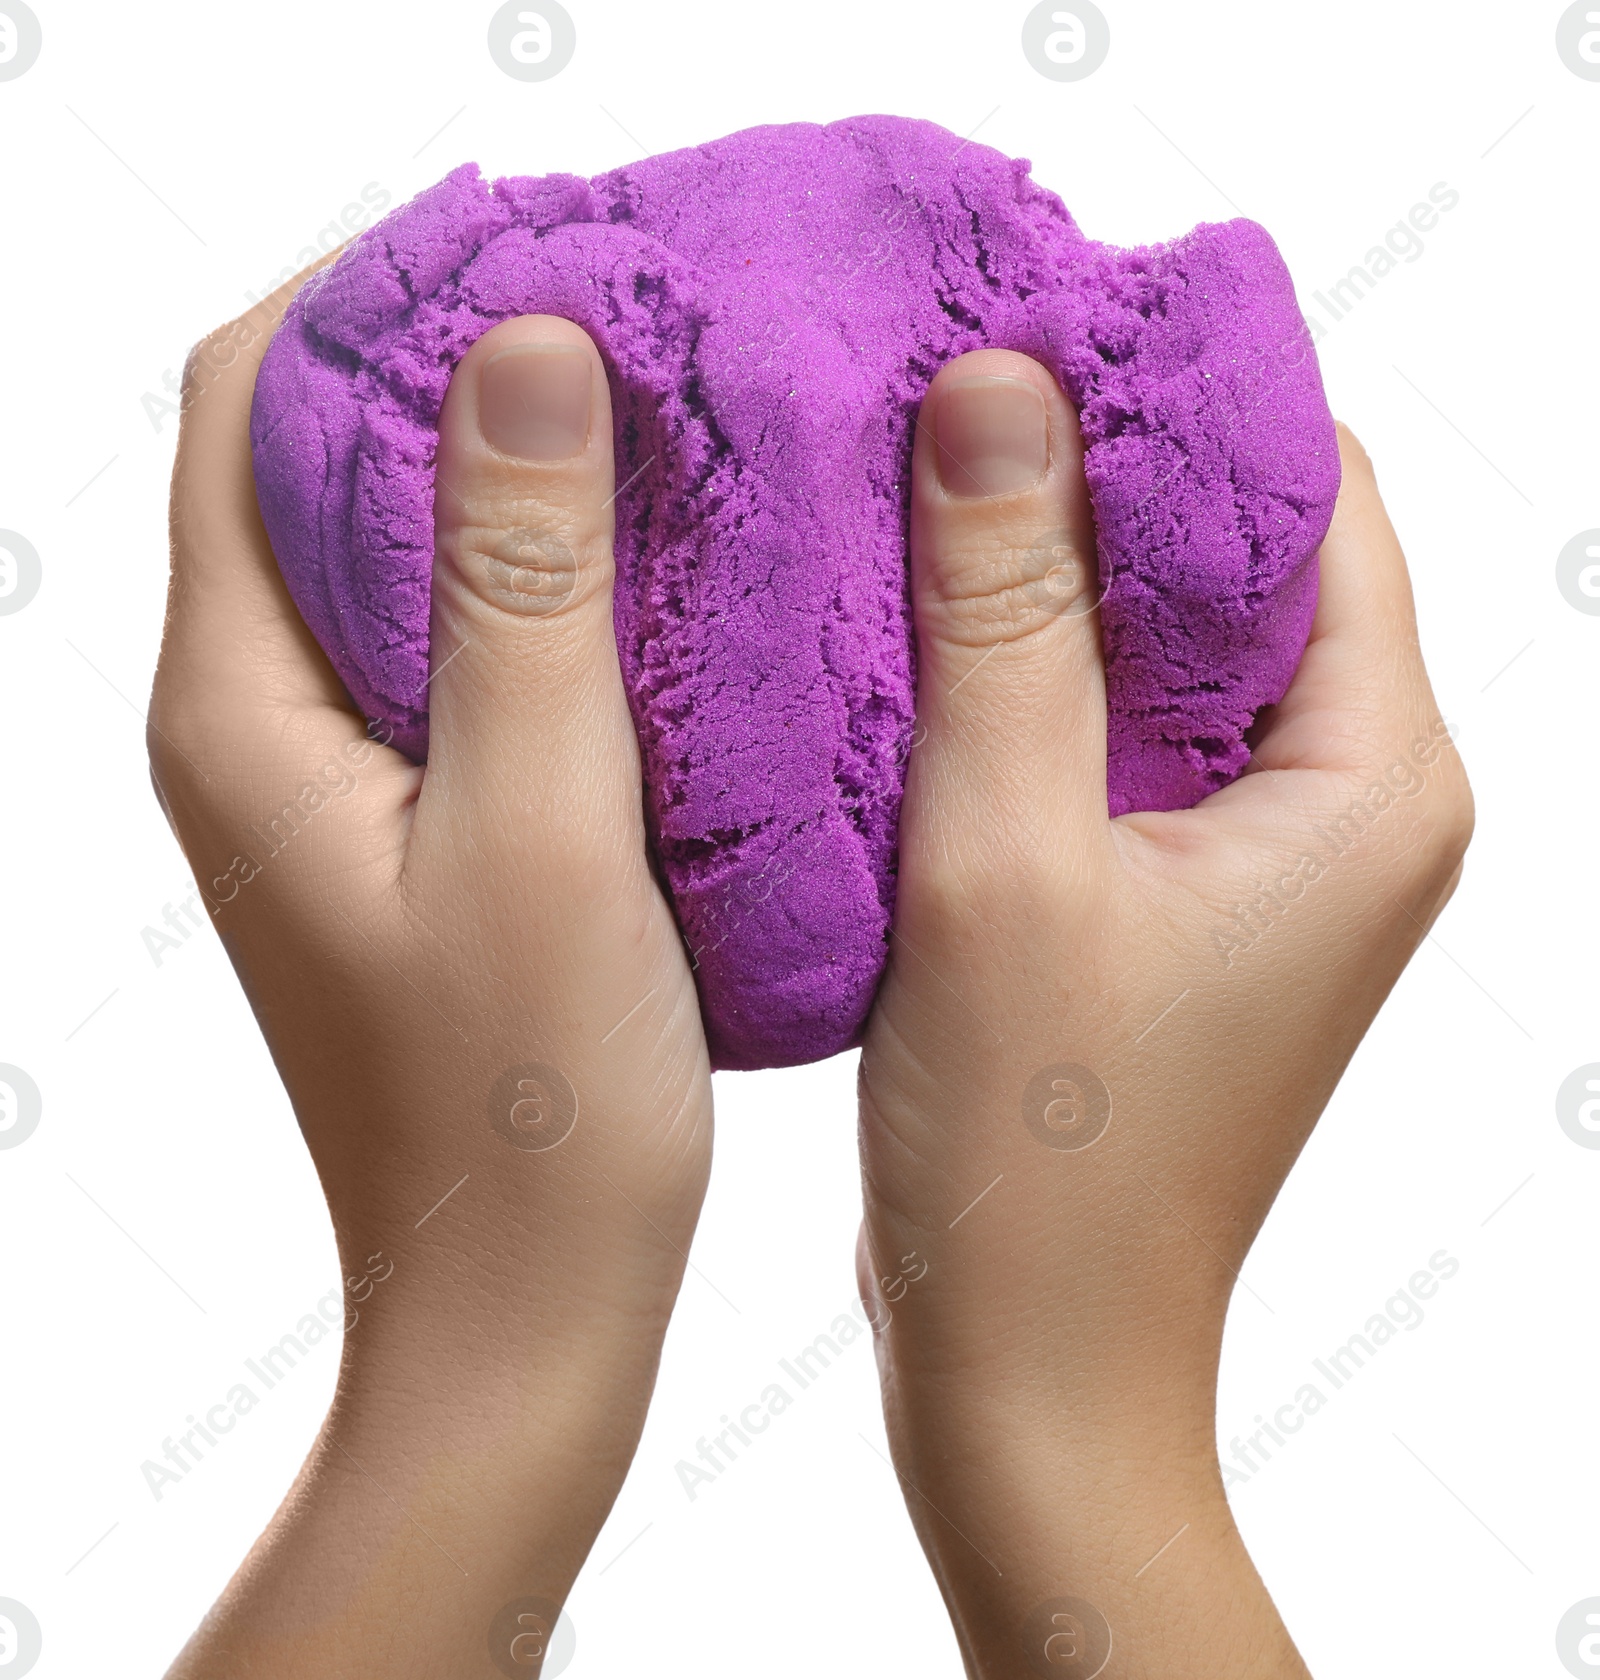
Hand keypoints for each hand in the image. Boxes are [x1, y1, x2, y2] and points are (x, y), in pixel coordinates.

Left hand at [151, 273, 711, 1676]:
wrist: (518, 1312)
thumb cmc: (528, 1116)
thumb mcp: (538, 832)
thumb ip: (522, 593)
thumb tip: (524, 350)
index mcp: (242, 711)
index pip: (240, 404)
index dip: (366, 288)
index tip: (532, 238)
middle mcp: (256, 728)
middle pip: (311, 460)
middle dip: (450, 359)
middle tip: (628, 312)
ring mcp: (331, 779)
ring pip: (394, 553)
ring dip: (509, 469)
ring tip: (663, 417)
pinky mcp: (411, 825)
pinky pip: (456, 647)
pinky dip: (544, 579)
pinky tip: (662, 578)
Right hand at [856, 352, 1471, 1676]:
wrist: (1036, 1366)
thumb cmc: (1039, 1158)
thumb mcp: (1003, 862)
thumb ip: (1007, 620)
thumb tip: (999, 391)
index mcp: (1366, 778)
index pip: (1314, 499)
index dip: (1178, 398)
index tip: (1029, 327)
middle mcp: (1345, 802)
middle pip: (1243, 560)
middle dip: (1098, 476)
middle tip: (940, 402)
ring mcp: (1263, 854)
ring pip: (1167, 645)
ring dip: (1047, 576)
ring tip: (908, 500)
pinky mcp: (1178, 895)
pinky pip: (1118, 730)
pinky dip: (1027, 672)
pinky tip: (910, 642)